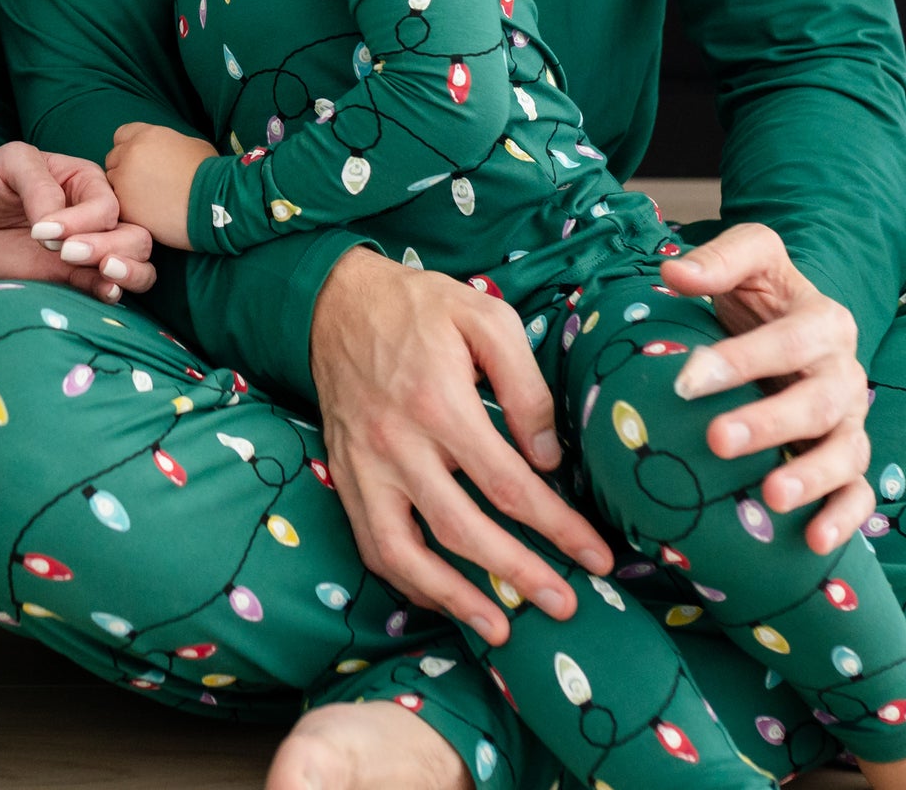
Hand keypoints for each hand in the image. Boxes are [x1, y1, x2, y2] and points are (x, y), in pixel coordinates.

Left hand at [0, 141, 156, 304]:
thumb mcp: (8, 163)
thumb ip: (37, 184)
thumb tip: (56, 223)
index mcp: (85, 181)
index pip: (106, 204)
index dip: (82, 220)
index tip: (42, 231)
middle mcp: (94, 217)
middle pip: (134, 235)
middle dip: (108, 246)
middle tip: (65, 252)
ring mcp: (87, 251)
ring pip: (137, 262)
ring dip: (129, 269)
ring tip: (105, 273)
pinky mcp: (73, 280)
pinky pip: (111, 289)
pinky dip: (116, 292)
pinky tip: (105, 291)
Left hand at [105, 121, 215, 248]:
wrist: (216, 204)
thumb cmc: (211, 174)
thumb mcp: (192, 145)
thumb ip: (168, 144)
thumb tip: (165, 151)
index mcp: (147, 135)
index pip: (121, 135)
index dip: (130, 148)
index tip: (141, 161)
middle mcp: (130, 154)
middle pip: (113, 159)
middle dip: (124, 170)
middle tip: (145, 185)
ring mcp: (124, 181)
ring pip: (112, 184)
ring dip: (124, 191)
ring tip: (149, 202)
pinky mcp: (125, 207)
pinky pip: (118, 206)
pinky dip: (129, 210)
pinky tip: (149, 215)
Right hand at [312, 247, 613, 645]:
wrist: (333, 300)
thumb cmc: (418, 306)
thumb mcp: (484, 318)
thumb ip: (524, 386)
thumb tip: (548, 459)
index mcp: (438, 403)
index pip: (508, 485)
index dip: (557, 527)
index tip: (595, 556)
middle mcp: (396, 443)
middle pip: (463, 529)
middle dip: (520, 574)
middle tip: (565, 606)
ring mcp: (363, 464)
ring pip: (405, 551)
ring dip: (454, 598)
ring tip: (500, 628)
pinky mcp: (343, 473)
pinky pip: (370, 541)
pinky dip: (405, 578)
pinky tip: (440, 597)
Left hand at [664, 223, 871, 552]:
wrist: (787, 322)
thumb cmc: (761, 293)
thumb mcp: (749, 259)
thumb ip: (718, 260)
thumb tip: (674, 273)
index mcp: (824, 323)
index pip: (787, 342)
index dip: (740, 362)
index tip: (686, 380)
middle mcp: (843, 375)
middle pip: (818, 403)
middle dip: (769, 424)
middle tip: (718, 439)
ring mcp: (851, 421)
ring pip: (845, 453)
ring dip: (810, 478)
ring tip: (771, 496)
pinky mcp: (848, 458)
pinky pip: (859, 494)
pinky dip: (843, 518)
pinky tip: (815, 541)